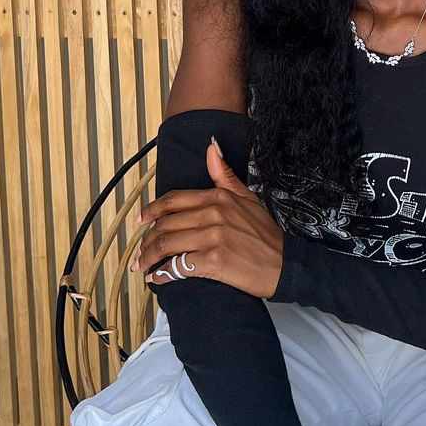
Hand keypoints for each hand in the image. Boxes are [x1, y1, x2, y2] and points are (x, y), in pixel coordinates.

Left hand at [134, 140, 284, 299]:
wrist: (285, 264)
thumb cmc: (265, 234)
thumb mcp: (248, 197)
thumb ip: (224, 174)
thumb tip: (211, 147)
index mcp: (218, 197)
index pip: (173, 201)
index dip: (152, 211)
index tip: (140, 221)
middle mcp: (213, 214)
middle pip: (165, 224)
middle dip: (147, 240)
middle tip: (142, 251)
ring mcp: (213, 238)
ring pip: (167, 245)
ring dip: (149, 258)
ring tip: (144, 266)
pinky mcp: (214, 262)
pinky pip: (179, 267)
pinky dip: (164, 275)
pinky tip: (157, 278)